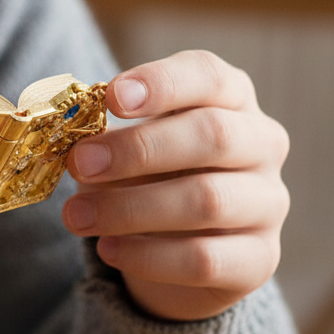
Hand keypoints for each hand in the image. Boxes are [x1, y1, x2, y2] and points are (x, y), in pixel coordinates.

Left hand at [63, 50, 289, 321]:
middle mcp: (261, 143)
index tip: (111, 97)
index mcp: (230, 97)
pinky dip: (149, 255)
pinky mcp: (260, 258)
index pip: (208, 75)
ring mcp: (267, 202)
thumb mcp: (126, 143)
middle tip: (80, 163)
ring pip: (208, 201)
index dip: (160, 84)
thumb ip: (104, 135)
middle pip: (213, 135)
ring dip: (130, 208)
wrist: (181, 246)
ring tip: (76, 216)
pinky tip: (108, 249)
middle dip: (137, 149)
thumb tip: (66, 138)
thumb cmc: (149, 173)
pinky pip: (205, 258)